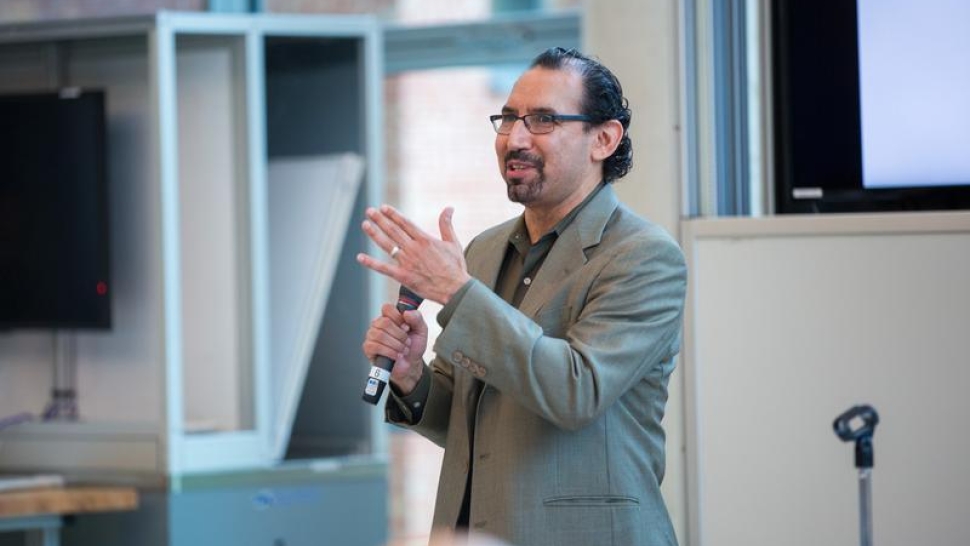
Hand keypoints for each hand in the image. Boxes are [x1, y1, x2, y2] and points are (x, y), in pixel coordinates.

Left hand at [356, 205, 470, 305]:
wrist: (455, 289)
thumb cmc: (456, 267)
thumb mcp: (453, 242)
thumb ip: (447, 224)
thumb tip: (449, 207)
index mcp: (425, 239)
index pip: (405, 223)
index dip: (393, 214)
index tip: (383, 207)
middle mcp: (414, 248)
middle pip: (393, 231)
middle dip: (380, 220)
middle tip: (369, 211)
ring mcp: (407, 262)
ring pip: (387, 245)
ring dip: (375, 234)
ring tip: (365, 224)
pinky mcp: (403, 276)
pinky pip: (384, 268)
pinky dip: (371, 263)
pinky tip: (360, 257)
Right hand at [362, 303, 428, 394]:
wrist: (410, 365)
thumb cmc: (413, 346)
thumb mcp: (421, 330)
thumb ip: (417, 318)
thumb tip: (407, 312)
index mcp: (390, 317)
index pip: (387, 308)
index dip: (398, 317)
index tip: (407, 327)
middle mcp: (378, 324)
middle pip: (384, 322)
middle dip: (400, 335)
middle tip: (407, 342)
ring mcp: (372, 335)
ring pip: (380, 335)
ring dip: (396, 345)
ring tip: (403, 350)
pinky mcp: (368, 348)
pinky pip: (375, 346)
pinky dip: (389, 352)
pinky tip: (396, 356)